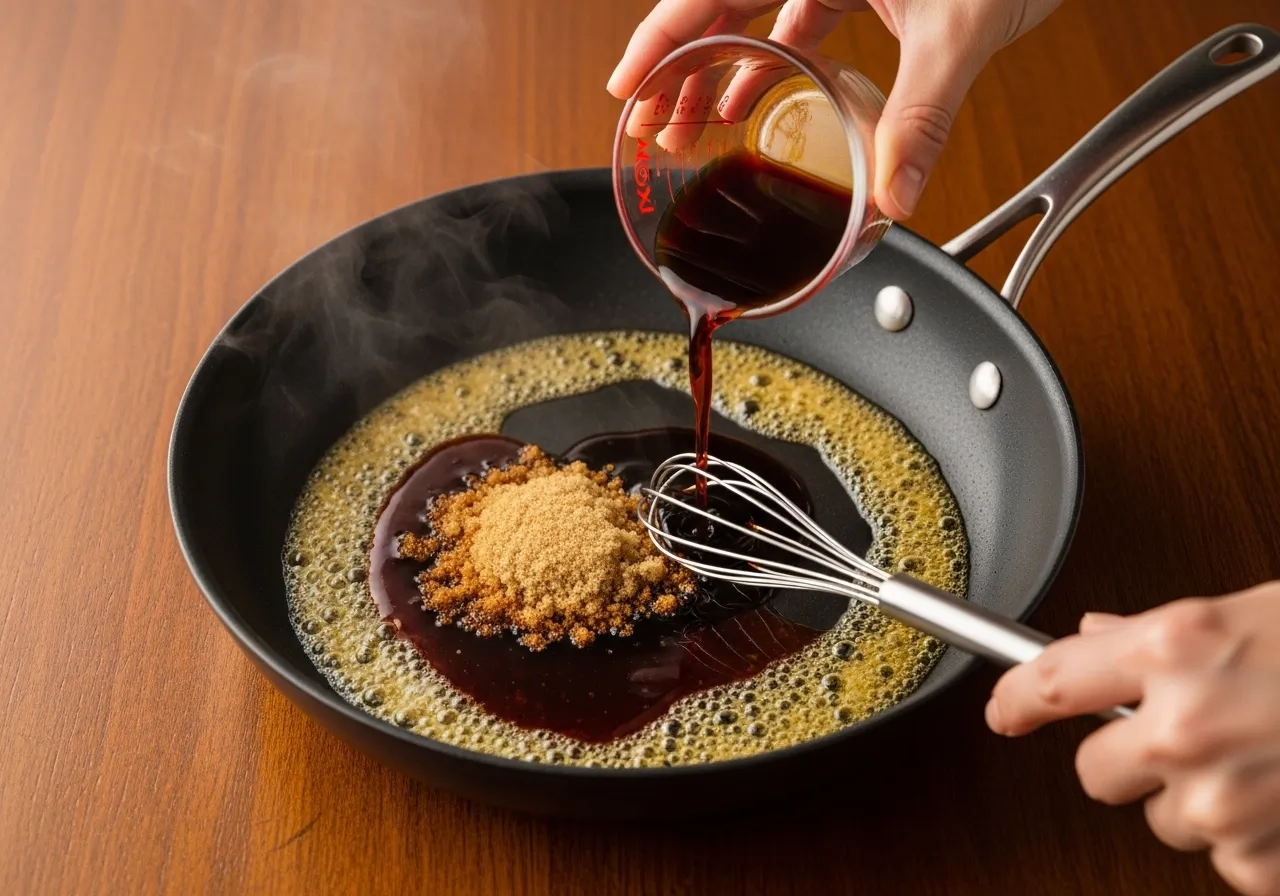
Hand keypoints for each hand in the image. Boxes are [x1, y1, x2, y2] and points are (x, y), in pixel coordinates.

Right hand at [607, 0, 1060, 219]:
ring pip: (754, 13)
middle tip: (658, 129)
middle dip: (683, 70)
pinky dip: (775, 61)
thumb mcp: (960, 28)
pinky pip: (798, 17)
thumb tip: (894, 195)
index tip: (627, 91)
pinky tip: (758, 104)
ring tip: (696, 129)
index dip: (659, 42)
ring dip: (723, 70)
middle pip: (719, 6)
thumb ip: (922, 115)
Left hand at [988, 582, 1279, 895]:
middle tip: (1186, 738)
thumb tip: (1092, 641)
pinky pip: (1223, 860)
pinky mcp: (1258, 861)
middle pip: (1093, 773)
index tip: (1002, 714)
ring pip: (1161, 821)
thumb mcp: (1241, 615)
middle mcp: (1184, 725)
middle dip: (1129, 761)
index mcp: (1174, 647)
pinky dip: (1251, 840)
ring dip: (1196, 799)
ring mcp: (1220, 799)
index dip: (1014, 702)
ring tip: (1263, 760)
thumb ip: (1156, 636)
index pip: (1050, 682)